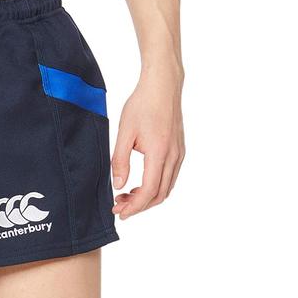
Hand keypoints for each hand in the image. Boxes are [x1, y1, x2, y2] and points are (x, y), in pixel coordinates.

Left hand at [111, 67, 184, 219]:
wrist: (163, 85)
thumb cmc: (142, 104)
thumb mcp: (124, 133)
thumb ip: (120, 161)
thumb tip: (118, 185)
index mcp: (160, 153)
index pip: (149, 191)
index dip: (134, 207)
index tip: (120, 213)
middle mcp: (173, 156)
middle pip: (159, 195)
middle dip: (139, 206)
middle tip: (118, 206)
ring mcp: (179, 154)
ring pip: (166, 188)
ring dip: (147, 197)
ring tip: (126, 196)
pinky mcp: (179, 150)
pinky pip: (170, 177)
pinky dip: (155, 187)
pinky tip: (139, 184)